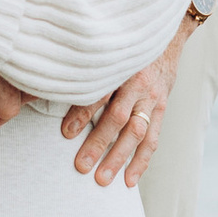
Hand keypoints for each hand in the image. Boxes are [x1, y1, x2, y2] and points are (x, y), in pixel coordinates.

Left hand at [63, 43, 179, 189]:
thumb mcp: (107, 51)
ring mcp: (152, 99)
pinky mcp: (161, 109)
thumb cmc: (126, 48)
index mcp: (121, 68)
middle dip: (99, 144)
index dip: (83, 113)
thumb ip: (87, 68)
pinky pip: (153, 139)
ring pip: (137, 133)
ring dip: (120, 158)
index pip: (100, 93)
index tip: (66, 133)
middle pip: (118, 117)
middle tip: (82, 166)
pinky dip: (141, 161)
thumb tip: (53, 85)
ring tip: (103, 179)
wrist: (164, 38)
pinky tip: (129, 179)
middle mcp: (138, 84)